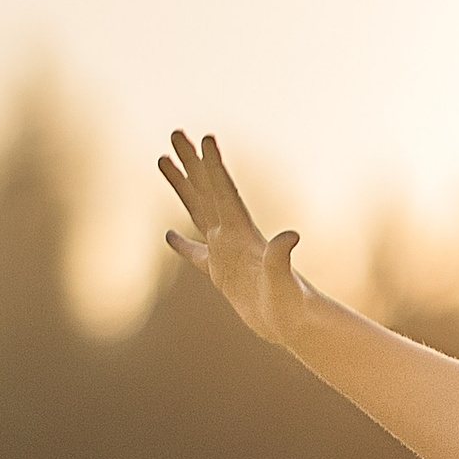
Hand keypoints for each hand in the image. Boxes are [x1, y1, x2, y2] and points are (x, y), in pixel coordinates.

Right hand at [158, 132, 309, 348]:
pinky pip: (196, 254)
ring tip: (162, 160)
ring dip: (182, 186)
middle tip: (176, 132)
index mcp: (243, 235)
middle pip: (207, 191)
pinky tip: (170, 236)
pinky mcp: (222, 274)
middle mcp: (233, 237)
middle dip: (191, 162)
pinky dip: (182, 245)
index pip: (224, 193)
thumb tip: (291, 236)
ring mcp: (226, 253)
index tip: (205, 138)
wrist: (296, 327)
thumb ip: (281, 259)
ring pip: (198, 211)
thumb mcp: (283, 283)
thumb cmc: (292, 306)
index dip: (213, 167)